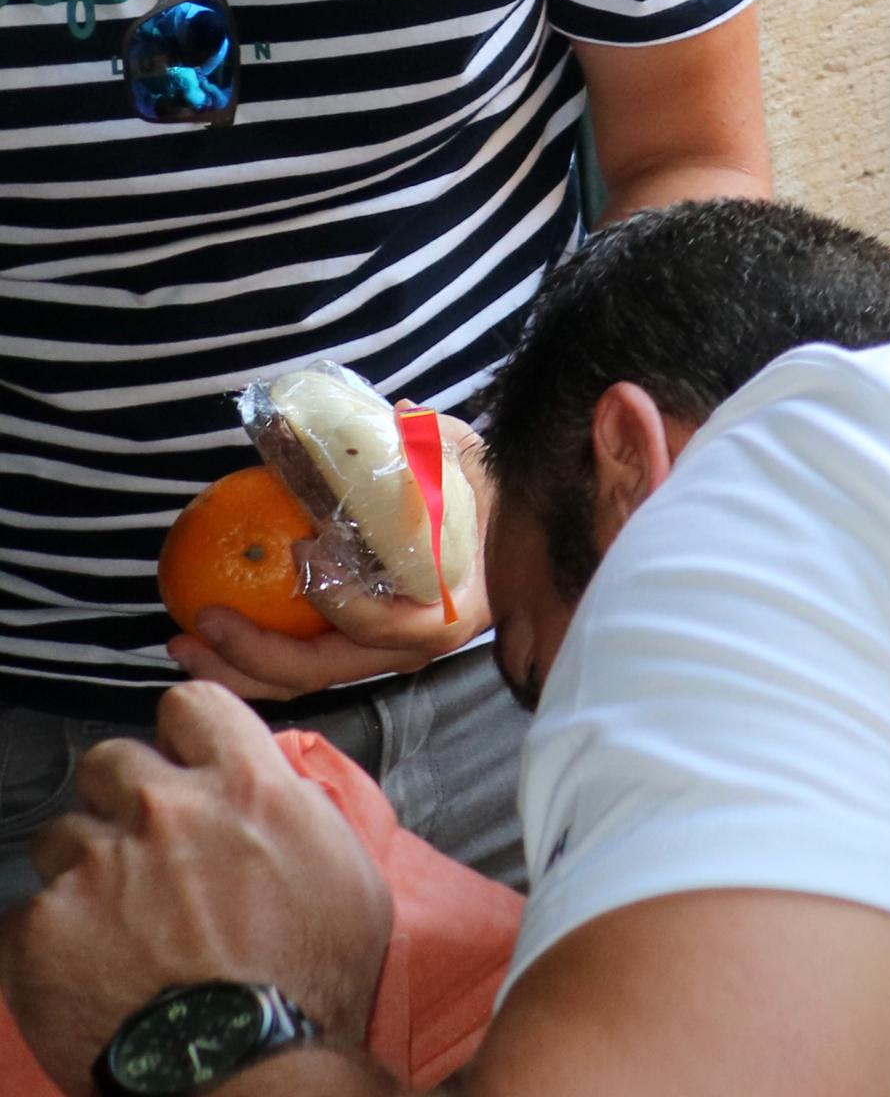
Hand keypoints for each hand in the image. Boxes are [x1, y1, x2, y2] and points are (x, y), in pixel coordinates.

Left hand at [7, 684, 392, 1096]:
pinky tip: (90, 971)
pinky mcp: (37, 927)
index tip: (185, 764)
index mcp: (247, 788)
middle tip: (146, 856)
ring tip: (117, 926)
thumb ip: (301, 817)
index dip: (185, 734)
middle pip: (109, 762)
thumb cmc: (309, 987)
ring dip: (84, 869)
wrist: (241, 1077)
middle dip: (123, 801)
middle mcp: (164, 810)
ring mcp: (93, 866)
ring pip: (60, 835)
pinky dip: (50, 937)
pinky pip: (27, 912)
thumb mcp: (351, 879)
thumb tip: (274, 792)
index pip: (191, 706)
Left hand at [170, 428, 492, 701]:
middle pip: (319, 671)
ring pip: (297, 679)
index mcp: (440, 613)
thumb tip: (401, 416)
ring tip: (182, 641)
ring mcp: (370, 658)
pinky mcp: (346, 652)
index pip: (380, 625)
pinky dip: (244, 655)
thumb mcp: (465, 468)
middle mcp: (404, 650)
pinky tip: (203, 631)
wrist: (500, 540)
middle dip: (250, 655)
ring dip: (233, 667)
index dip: (336, 599)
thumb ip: (437, 447)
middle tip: (201, 619)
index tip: (299, 548)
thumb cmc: (480, 500)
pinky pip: (292, 664)